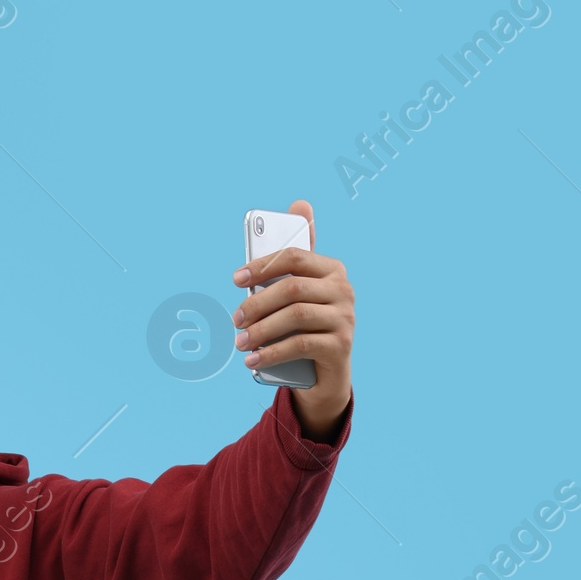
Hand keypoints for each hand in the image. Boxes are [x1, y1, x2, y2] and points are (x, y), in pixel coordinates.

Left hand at [232, 197, 354, 438]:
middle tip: (235, 320)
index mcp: (331, 270)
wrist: (325, 376)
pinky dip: (271, 353)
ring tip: (240, 343)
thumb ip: (293, 261)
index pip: (294, 257)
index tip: (235, 278)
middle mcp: (343, 289)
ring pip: (295, 316)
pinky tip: (252, 361)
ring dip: (261, 330)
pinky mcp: (341, 346)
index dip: (262, 265)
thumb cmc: (305, 328)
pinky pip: (300, 345)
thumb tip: (300, 203)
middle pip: (292, 288)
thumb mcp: (298, 296)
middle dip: (257, 303)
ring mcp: (345, 318)